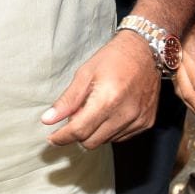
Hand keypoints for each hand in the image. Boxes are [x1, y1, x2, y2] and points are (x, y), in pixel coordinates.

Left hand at [42, 30, 159, 147]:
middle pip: (91, 141)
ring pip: (105, 141)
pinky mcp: (146, 123)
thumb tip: (48, 119)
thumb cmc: (113, 58)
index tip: (52, 138)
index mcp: (107, 99)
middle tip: (75, 115)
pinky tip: (108, 112)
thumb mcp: (84, 73)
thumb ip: (67, 100)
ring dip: (94, 131)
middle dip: (78, 133)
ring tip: (94, 108)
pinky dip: (109, 130)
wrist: (145, 51)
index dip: (62, 137)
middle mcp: (125, 114)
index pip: (80, 130)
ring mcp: (138, 120)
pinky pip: (120, 137)